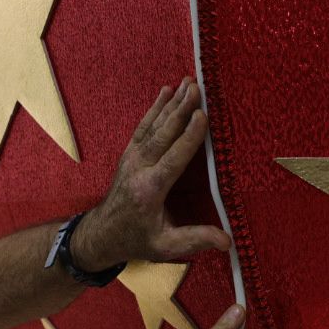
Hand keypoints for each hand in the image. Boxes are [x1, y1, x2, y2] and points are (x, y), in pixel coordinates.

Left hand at [71, 79, 231, 271]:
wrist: (102, 234)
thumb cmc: (136, 239)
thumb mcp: (165, 247)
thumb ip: (195, 240)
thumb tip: (227, 242)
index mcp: (149, 190)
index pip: (173, 159)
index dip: (188, 137)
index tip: (202, 116)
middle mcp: (139, 169)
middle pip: (163, 134)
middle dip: (181, 109)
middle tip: (197, 87)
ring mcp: (132, 158)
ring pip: (154, 125)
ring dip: (171, 103)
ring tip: (187, 82)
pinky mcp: (130, 153)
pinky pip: (144, 126)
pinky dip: (155, 107)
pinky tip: (166, 91)